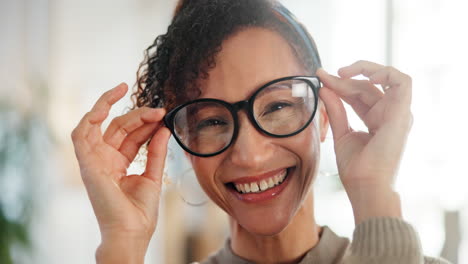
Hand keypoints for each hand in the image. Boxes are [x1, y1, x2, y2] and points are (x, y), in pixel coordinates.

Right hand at [71, 83, 170, 262]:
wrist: (132, 232)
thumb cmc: (140, 212)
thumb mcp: (153, 175)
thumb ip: (156, 151)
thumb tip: (164, 128)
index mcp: (118, 163)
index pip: (130, 134)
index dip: (145, 122)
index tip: (163, 115)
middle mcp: (104, 159)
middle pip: (117, 126)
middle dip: (138, 115)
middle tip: (159, 110)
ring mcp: (93, 161)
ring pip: (97, 124)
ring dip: (110, 106)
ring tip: (130, 94)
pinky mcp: (86, 164)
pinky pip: (80, 134)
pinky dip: (89, 117)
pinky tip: (105, 105)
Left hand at [317, 61, 412, 224]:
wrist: (365, 185)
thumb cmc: (355, 168)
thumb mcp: (341, 133)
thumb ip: (336, 110)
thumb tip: (324, 88)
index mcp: (376, 120)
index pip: (358, 94)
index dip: (338, 84)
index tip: (319, 78)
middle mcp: (389, 114)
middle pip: (366, 87)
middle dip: (342, 80)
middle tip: (323, 78)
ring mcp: (398, 113)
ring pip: (383, 80)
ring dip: (363, 70)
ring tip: (341, 73)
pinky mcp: (402, 113)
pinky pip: (403, 82)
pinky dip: (386, 73)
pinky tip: (365, 75)